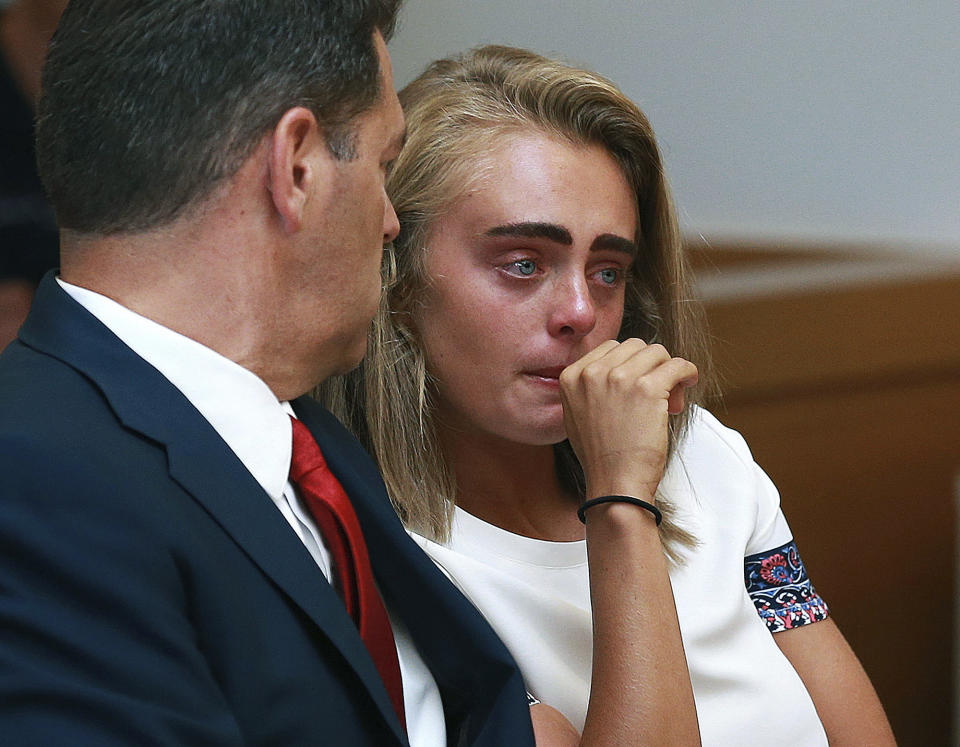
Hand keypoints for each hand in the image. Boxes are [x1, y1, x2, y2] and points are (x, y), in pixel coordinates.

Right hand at [559, 339, 697, 500]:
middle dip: (650, 367)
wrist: (615, 485)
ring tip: (669, 400)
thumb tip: (620, 364)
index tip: (638, 387)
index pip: (610, 348)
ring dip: (668, 371)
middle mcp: (591, 372)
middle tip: (657, 396)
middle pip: (635, 347)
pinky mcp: (646, 388)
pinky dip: (687, 373)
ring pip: (657, 352)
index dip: (631, 365)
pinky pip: (677, 365)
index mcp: (571, 376)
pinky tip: (687, 384)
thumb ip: (589, 386)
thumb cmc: (602, 456)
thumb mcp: (577, 414)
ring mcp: (618, 377)